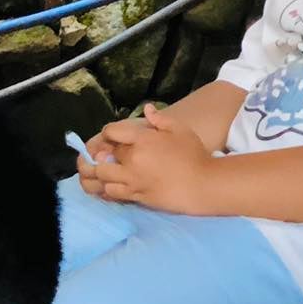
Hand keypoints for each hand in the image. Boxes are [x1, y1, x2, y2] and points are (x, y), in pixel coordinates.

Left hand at [81, 105, 216, 214]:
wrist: (201, 183)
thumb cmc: (193, 154)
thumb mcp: (180, 129)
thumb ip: (160, 119)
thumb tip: (146, 108)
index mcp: (143, 140)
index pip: (111, 132)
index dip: (109, 133)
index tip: (113, 135)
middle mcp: (132, 160)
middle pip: (104, 155)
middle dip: (104, 153)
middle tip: (110, 154)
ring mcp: (131, 179)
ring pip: (101, 175)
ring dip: (101, 172)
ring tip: (108, 169)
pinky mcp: (132, 195)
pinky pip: (109, 192)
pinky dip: (106, 187)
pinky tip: (112, 184)